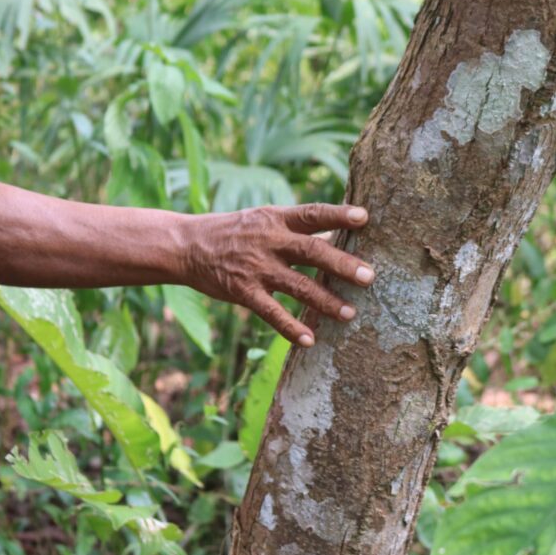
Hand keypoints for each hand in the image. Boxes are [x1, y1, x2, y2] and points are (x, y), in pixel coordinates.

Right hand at [176, 204, 373, 346]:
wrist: (187, 246)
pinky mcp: (243, 292)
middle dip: (341, 264)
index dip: (338, 215)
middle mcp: (269, 241)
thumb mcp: (264, 220)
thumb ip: (298, 229)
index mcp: (277, 219)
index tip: (364, 217)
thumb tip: (336, 234)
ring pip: (297, 285)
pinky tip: (310, 341)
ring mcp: (256, 268)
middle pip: (311, 251)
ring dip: (325, 301)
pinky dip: (290, 328)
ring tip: (350, 313)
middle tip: (368, 277)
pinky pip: (271, 312)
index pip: (312, 214)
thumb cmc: (235, 231)